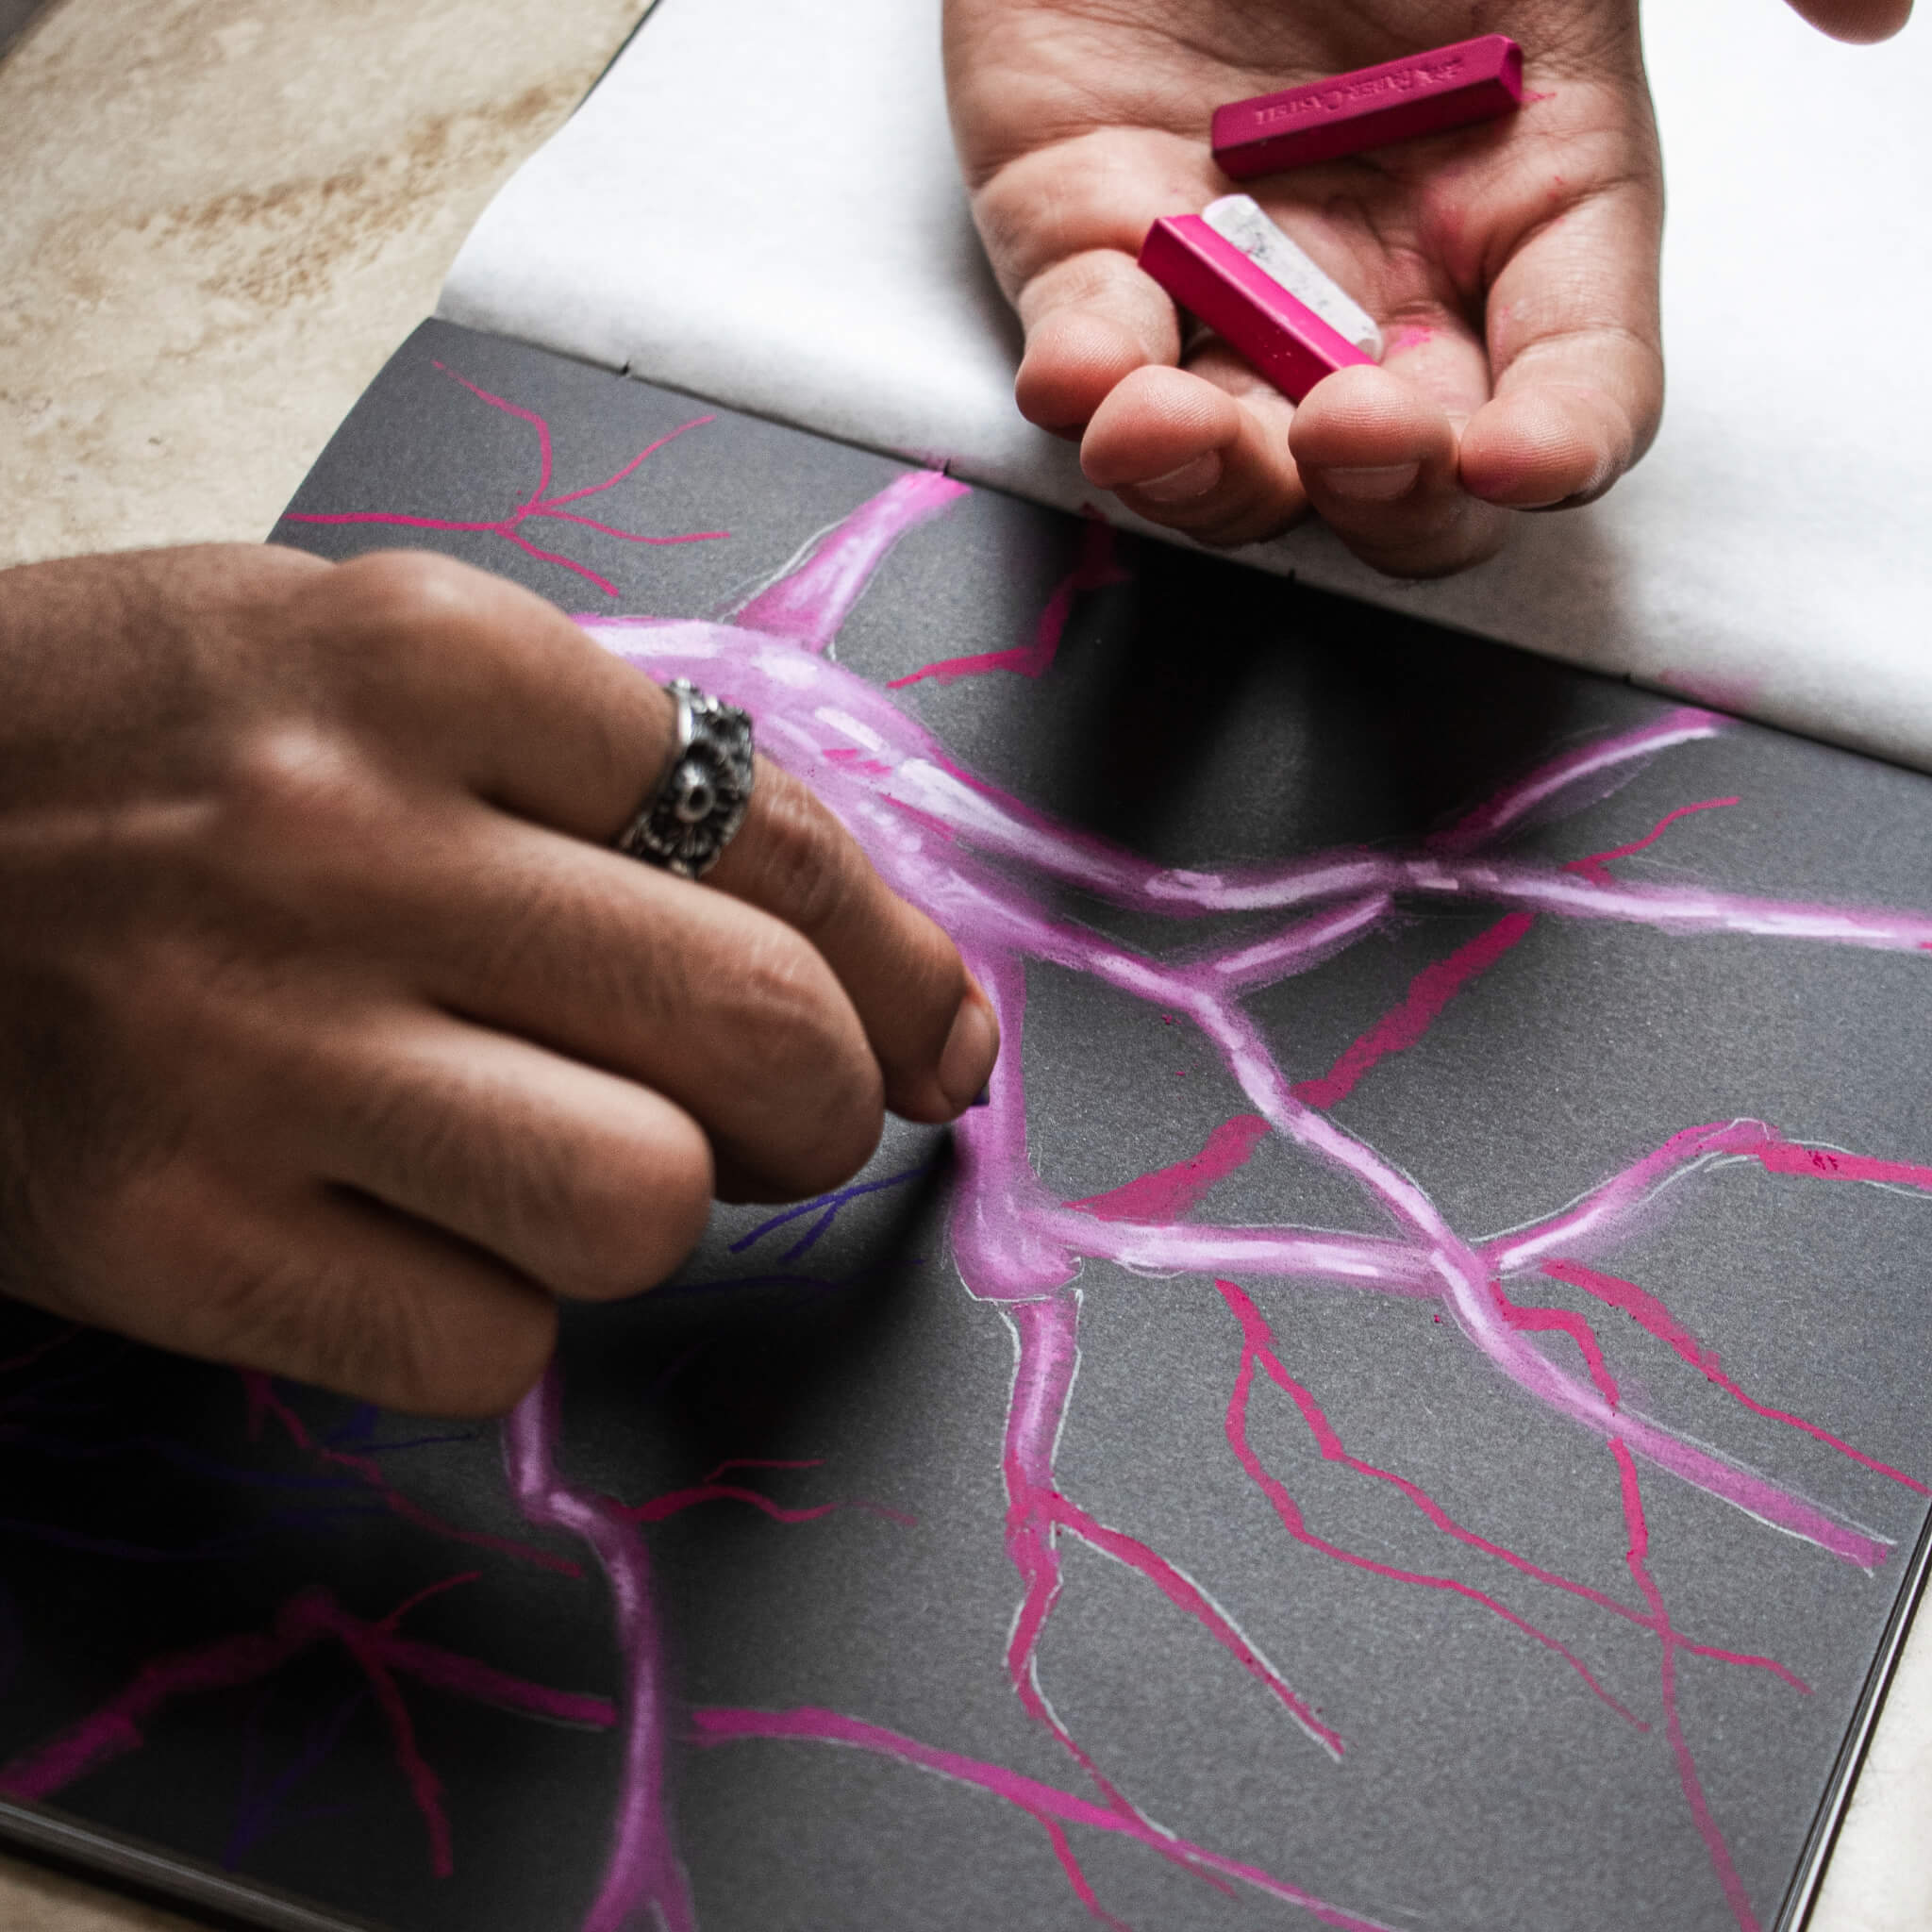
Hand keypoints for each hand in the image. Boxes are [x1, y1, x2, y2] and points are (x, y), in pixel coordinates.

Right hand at [0, 547, 997, 1413]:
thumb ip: (610, 789)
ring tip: (570, 1163)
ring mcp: (248, 1047)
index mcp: (423, 657)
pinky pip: (482, 1345)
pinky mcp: (165, 1234)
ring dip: (653, 1210)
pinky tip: (416, 1236)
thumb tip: (874, 979)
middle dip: (828, 1100)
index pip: (779, 837)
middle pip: (757, 1028)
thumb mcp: (362, 673)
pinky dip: (495, 1315)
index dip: (904, 966)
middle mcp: (345, 840)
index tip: (940, 1037)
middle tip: (791, 1115)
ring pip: (642, 1205)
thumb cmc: (125, 753)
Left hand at [946, 0, 1905, 576]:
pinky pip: (1088, 355)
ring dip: (1216, 484)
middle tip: (1359, 427)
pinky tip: (1090, 376)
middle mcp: (1386, 268)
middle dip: (1384, 487)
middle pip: (1404, 475)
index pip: (1577, 379)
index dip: (1557, 443)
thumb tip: (1882, 8)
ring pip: (1236, 462)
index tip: (1513, 456)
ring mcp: (1230, 276)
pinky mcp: (1088, 242)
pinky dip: (1084, 391)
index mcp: (1535, 192)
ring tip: (1182, 428)